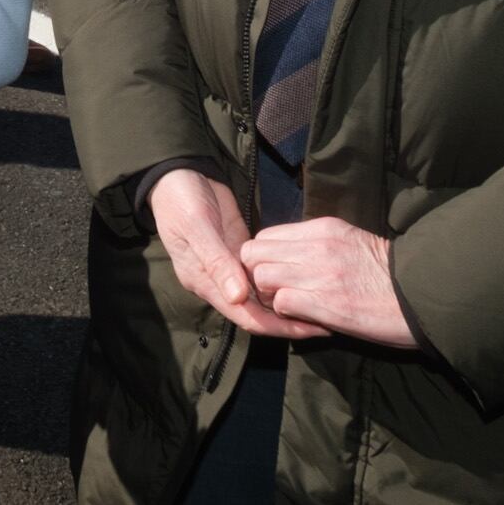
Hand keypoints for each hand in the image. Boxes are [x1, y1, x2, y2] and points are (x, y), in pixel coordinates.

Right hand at [149, 169, 324, 340]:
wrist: (176, 175)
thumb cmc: (180, 201)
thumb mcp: (196, 226)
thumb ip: (216, 261)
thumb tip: (239, 297)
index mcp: (204, 282)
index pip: (245, 316)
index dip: (277, 326)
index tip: (309, 329)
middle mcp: (218, 282)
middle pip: (258, 313)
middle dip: (289, 321)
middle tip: (327, 323)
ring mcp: (230, 268)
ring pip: (263, 296)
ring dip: (289, 302)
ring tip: (322, 306)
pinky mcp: (240, 252)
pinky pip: (264, 274)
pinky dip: (283, 280)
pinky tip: (305, 280)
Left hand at [237, 216, 412, 348]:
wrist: (425, 293)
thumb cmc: (391, 274)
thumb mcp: (352, 243)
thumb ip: (319, 246)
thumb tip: (290, 259)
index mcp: (323, 228)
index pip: (265, 236)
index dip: (264, 260)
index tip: (279, 276)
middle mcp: (316, 245)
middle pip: (254, 254)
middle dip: (258, 276)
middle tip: (278, 293)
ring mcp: (319, 272)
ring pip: (262, 277)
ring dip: (271, 296)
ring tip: (293, 307)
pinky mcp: (325, 302)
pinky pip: (281, 303)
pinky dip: (287, 315)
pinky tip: (308, 319)